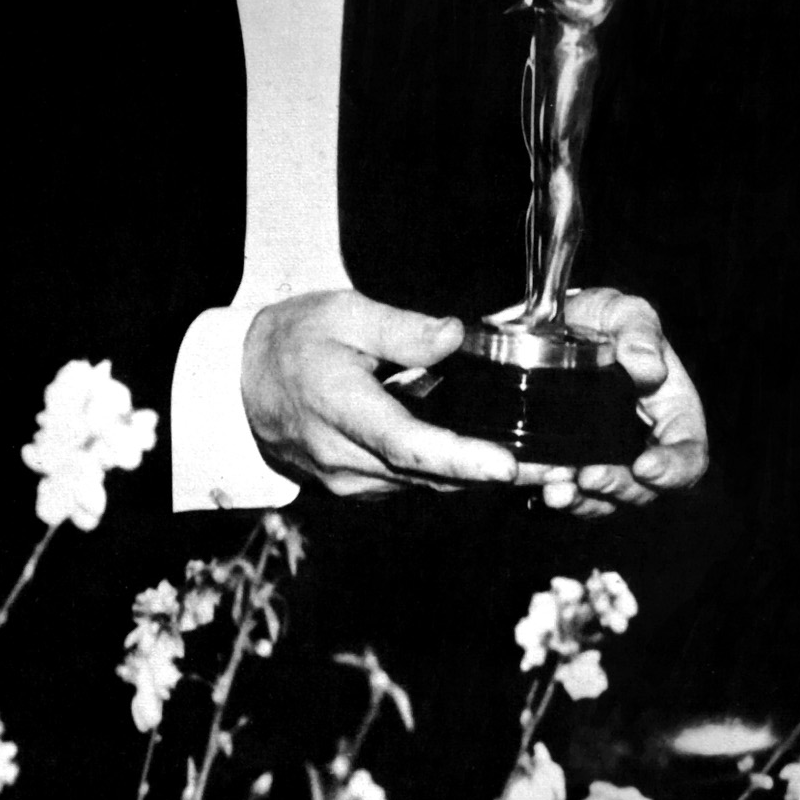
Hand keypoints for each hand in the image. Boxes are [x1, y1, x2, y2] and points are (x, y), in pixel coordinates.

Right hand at [241, 289, 531, 497]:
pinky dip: (450, 473)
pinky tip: (487, 458)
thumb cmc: (290, 340)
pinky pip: (411, 485)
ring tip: (542, 465)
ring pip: (425, 485)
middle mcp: (345, 458)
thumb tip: (456, 337)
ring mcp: (349, 481)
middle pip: (430, 475)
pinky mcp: (355, 487)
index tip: (507, 465)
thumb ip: (401, 329)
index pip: (406, 443)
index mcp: (340, 407)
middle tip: (561, 468)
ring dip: (479, 478)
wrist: (239, 383)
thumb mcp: (341, 312)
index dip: (460, 457)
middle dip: (497, 475)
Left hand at [540, 286, 709, 518]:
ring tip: (559, 491)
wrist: (556, 326)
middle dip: (620, 487)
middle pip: (647, 487)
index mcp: (674, 412)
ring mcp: (613, 459)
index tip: (646, 467)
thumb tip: (648, 368)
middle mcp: (646, 443)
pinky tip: (545, 488)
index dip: (674, 468)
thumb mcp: (623, 311)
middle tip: (589, 477)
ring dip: (586, 501)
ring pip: (610, 499)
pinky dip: (563, 496)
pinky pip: (577, 494)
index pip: (689, 454)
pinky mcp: (578, 464)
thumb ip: (639, 331)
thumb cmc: (604, 319)